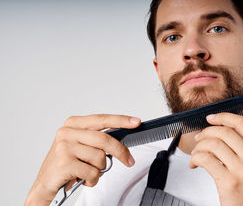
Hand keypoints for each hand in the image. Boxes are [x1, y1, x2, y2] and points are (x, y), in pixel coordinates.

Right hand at [24, 114, 140, 205]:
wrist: (46, 184)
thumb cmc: (67, 164)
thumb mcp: (82, 146)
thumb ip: (98, 139)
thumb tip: (123, 140)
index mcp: (73, 124)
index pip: (102, 119)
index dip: (121, 120)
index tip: (136, 122)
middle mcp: (67, 132)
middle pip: (105, 140)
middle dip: (120, 152)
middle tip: (129, 161)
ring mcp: (64, 147)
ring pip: (100, 158)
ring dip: (99, 170)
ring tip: (87, 171)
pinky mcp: (64, 163)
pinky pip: (92, 172)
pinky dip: (92, 179)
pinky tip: (82, 179)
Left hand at [189, 113, 242, 205]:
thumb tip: (237, 123)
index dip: (223, 117)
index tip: (212, 118)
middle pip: (225, 132)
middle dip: (207, 132)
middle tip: (200, 138)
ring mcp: (242, 171)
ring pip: (213, 144)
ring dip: (199, 146)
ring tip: (196, 153)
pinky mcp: (228, 182)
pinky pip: (205, 159)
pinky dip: (195, 158)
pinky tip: (195, 163)